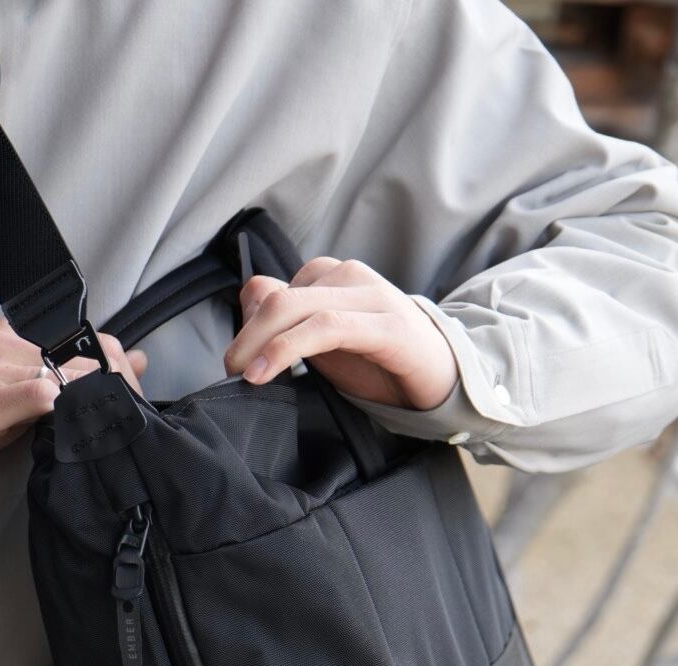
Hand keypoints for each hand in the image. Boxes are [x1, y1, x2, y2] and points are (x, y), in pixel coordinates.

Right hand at [0, 318, 147, 486]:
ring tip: (112, 418)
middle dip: (113, 382)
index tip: (129, 384)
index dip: (112, 361)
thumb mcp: (0, 386)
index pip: (77, 336)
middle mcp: (0, 348)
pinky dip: (63, 406)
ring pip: (63, 373)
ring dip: (94, 397)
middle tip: (131, 406)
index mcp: (6, 337)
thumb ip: (47, 380)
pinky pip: (36, 395)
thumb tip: (101, 380)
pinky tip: (75, 418)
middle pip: (78, 355)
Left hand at [223, 256, 457, 410]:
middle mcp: (349, 276)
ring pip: (297, 308)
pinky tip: (269, 371)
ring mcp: (370, 297)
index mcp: (332, 278)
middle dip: (245, 335)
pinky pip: (326, 328)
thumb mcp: (327, 347)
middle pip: (277, 297)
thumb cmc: (384, 362)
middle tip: (230, 369)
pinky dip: (289, 348)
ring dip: (261, 343)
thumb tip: (249, 314)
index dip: (247, 324)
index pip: (271, 288)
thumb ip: (291, 326)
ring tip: (245, 373)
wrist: (446, 376)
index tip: (239, 361)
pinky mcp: (386, 326)